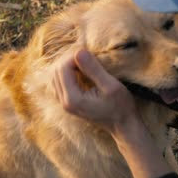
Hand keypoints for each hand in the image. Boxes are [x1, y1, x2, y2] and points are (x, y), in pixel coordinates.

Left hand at [53, 51, 171, 177]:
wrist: (123, 125)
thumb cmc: (121, 107)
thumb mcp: (111, 86)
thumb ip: (93, 69)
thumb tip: (79, 51)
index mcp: (72, 99)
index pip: (63, 69)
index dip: (74, 56)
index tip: (89, 53)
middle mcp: (64, 103)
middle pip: (56, 71)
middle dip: (70, 59)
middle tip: (87, 55)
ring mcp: (64, 104)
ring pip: (55, 76)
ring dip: (68, 65)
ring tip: (85, 61)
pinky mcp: (68, 103)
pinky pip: (59, 83)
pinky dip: (68, 73)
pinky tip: (80, 71)